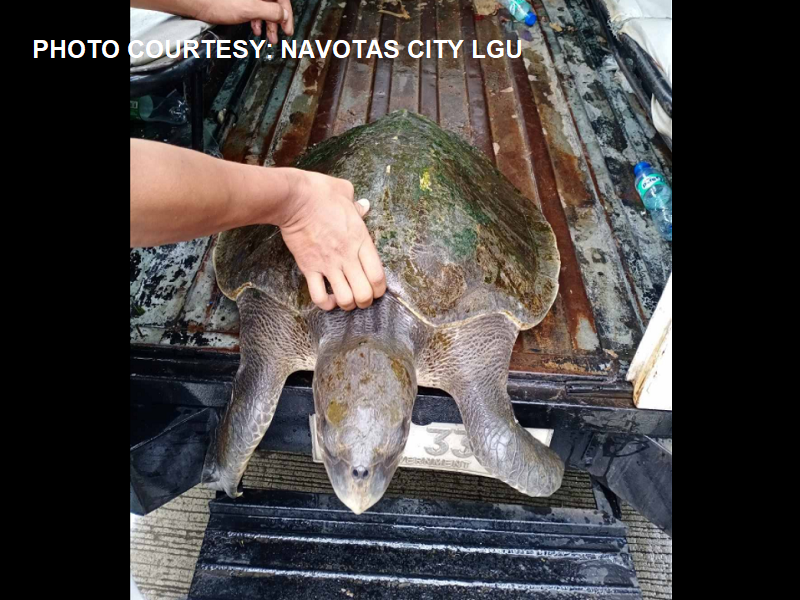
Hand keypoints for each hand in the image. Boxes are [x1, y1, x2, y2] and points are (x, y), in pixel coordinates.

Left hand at [194, 0, 293, 43]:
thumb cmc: (216, 2)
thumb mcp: (250, 8)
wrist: (196, 2)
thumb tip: (283, 16)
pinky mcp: (240, 1)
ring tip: (268, 37)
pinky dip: (257, 20)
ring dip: (267, 23)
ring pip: (264, 7)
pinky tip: (255, 29)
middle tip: (280, 35)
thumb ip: (270, 11)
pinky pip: (254, 9)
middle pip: (274, 3)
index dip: (287, 15)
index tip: (287, 28)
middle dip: (277, 21)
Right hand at [278, 169, 386, 310]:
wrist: (294, 199)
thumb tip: (364, 206)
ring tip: (345, 299)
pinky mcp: (308, 267)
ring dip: (347, 304)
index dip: (379, 290)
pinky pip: (318, 296)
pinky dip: (325, 303)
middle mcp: (347, 256)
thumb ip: (358, 205)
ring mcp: (328, 264)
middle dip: (365, 301)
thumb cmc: (321, 193)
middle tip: (361, 298)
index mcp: (361, 240)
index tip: (376, 289)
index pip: (378, 276)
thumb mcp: (346, 193)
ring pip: (344, 299)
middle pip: (364, 294)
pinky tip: (327, 298)